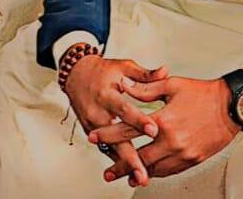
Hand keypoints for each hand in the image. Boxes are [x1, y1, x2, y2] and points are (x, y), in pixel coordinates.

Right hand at [64, 52, 167, 185]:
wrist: (77, 75)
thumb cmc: (103, 71)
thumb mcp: (124, 67)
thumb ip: (145, 74)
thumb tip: (164, 71)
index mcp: (107, 94)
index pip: (124, 109)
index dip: (139, 120)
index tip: (153, 130)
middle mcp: (98, 112)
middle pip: (115, 138)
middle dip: (130, 157)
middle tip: (144, 171)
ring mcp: (93, 125)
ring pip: (110, 148)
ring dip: (125, 164)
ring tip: (141, 177)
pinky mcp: (91, 132)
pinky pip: (106, 148)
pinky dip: (118, 160)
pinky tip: (131, 171)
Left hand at [89, 75, 240, 182]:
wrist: (231, 106)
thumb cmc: (204, 93)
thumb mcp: (172, 85)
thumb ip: (145, 88)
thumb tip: (125, 86)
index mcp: (163, 120)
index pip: (128, 130)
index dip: (108, 135)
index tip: (94, 137)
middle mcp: (171, 140)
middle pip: (138, 157)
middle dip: (119, 165)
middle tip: (107, 171)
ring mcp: (183, 153)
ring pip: (153, 168)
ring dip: (137, 172)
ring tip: (125, 175)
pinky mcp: (192, 160)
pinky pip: (169, 171)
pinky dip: (157, 172)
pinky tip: (150, 171)